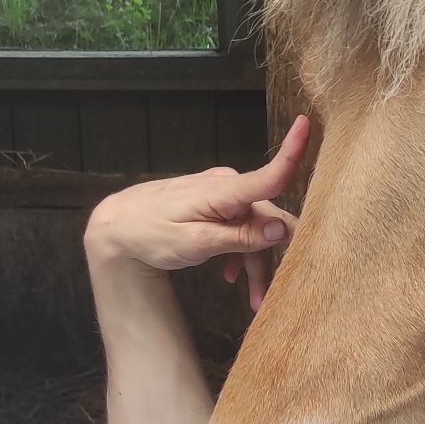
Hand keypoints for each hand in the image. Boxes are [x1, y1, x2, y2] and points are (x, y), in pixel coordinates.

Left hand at [83, 115, 308, 310]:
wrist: (118, 226)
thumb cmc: (150, 234)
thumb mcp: (196, 244)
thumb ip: (240, 237)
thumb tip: (283, 229)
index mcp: (223, 192)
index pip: (268, 174)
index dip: (293, 151)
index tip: (306, 124)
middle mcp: (227, 187)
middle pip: (267, 219)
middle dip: (274, 255)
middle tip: (265, 297)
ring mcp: (222, 194)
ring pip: (255, 228)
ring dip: (256, 261)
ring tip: (252, 299)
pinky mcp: (216, 204)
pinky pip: (240, 226)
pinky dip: (240, 251)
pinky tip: (230, 276)